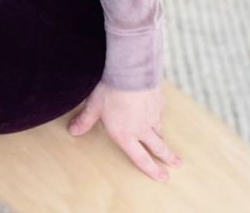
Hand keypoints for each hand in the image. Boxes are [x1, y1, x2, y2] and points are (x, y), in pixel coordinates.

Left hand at [66, 79, 181, 181]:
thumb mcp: (93, 106)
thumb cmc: (110, 90)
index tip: (162, 177)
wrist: (131, 72)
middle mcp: (143, 129)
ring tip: (166, 142)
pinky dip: (158, 115)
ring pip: (160, 131)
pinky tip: (156, 112)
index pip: (140, 158)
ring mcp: (153, 115)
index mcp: (126, 135)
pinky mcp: (159, 102)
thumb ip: (85, 120)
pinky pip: (160, 112)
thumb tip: (73, 131)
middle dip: (167, 157)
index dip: (151, 169)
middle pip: (158, 147)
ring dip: (163, 138)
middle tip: (176, 164)